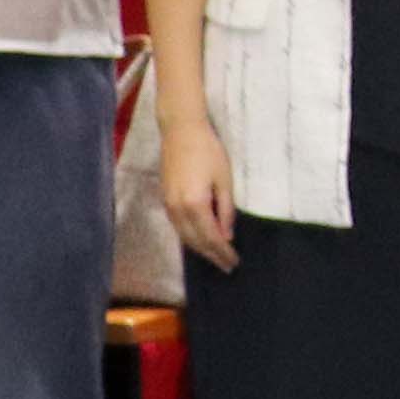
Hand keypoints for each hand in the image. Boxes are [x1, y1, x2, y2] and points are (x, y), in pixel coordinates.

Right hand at [157, 108, 238, 265]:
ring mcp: (168, 205)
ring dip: (200, 249)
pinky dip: (190, 237)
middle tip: (227, 266)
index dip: (223, 252)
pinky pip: (178, 227)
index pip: (211, 238)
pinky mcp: (165, 199)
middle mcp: (177, 209)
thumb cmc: (208, 151)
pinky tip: (200, 240)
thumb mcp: (224, 180)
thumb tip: (227, 235)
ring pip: (184, 236)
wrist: (181, 131)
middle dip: (212, 256)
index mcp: (195, 204)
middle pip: (196, 242)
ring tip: (215, 257)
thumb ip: (225, 210)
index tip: (234, 262)